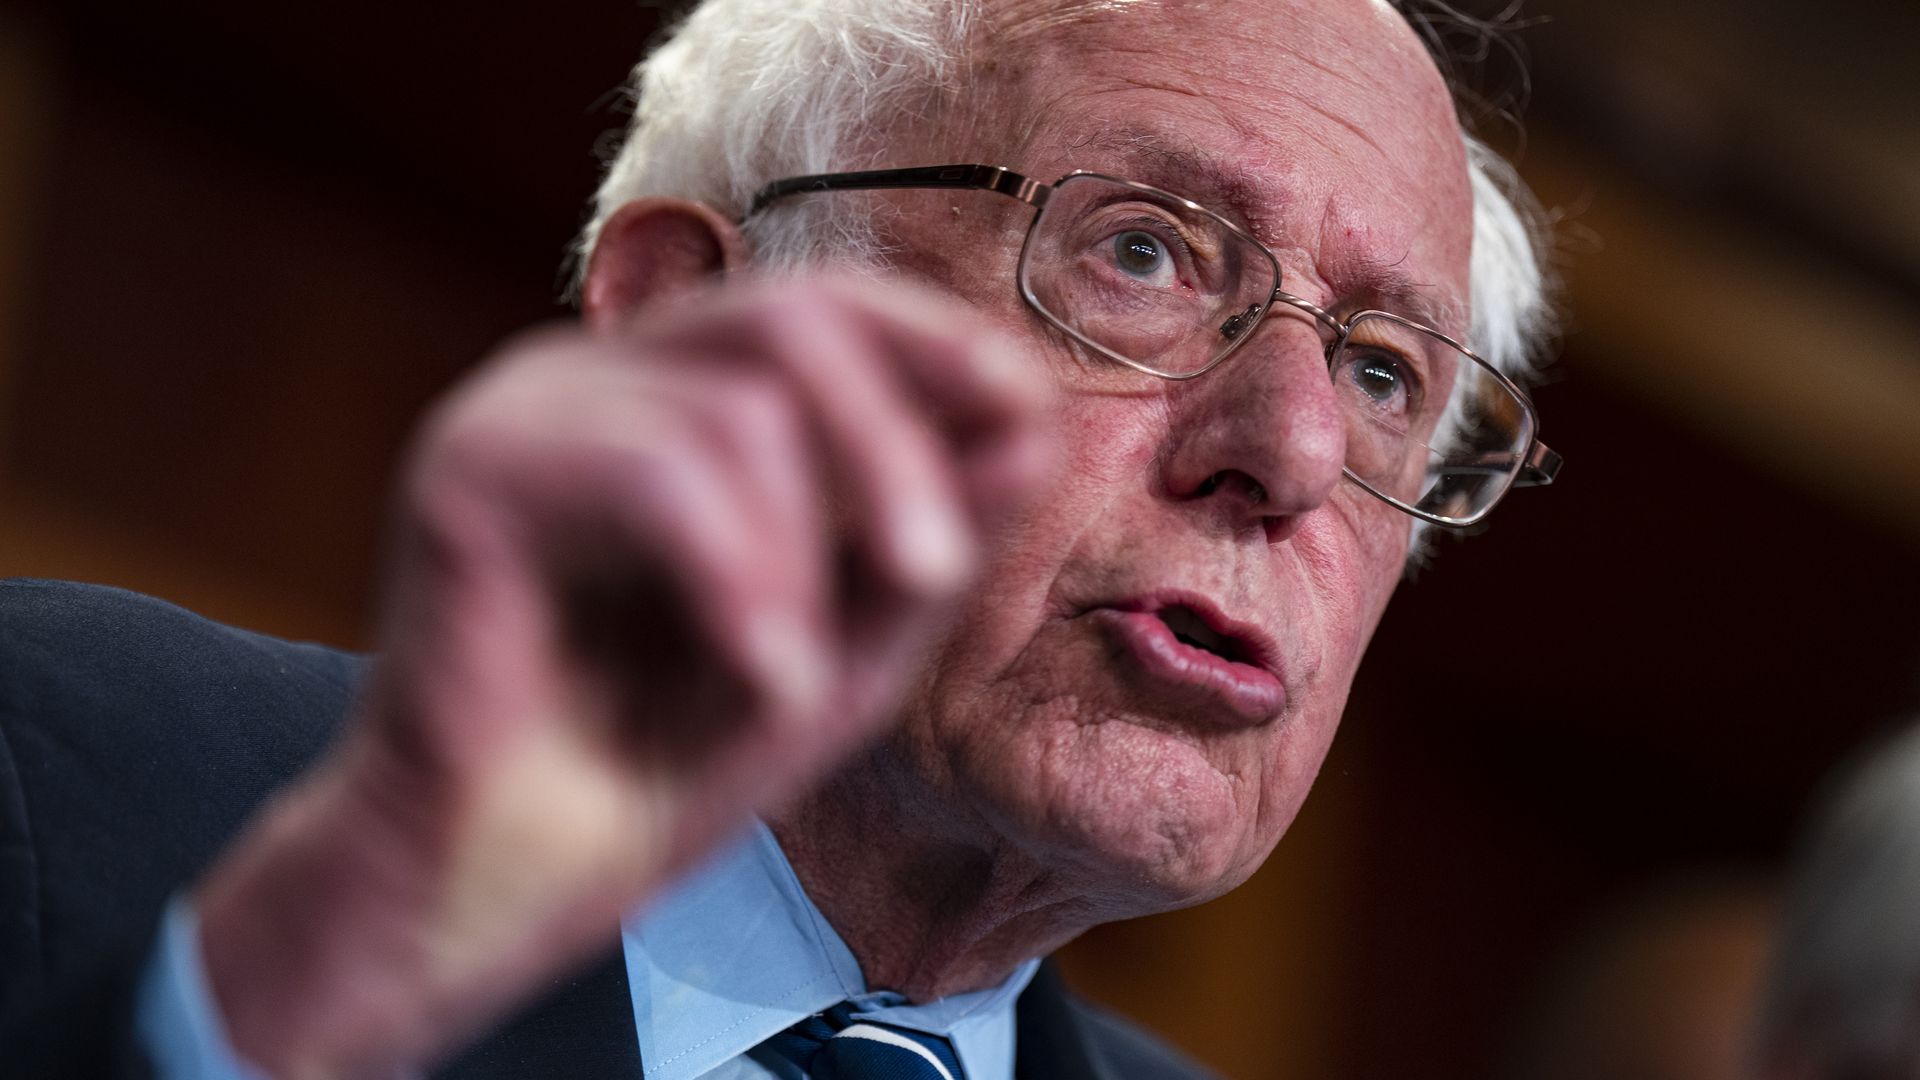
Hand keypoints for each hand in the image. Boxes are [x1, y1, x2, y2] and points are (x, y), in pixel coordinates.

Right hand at [194, 277, 1053, 1077]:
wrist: (506, 882)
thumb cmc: (663, 763)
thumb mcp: (843, 646)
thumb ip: (928, 536)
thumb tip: (1034, 421)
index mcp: (676, 396)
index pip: (828, 302)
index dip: (937, 341)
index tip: (1025, 412)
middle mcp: (597, 377)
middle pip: (792, 313)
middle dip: (893, 444)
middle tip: (935, 571)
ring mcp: (523, 410)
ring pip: (735, 403)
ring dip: (803, 557)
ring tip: (794, 677)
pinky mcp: (467, 470)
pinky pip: (657, 474)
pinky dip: (737, 582)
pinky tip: (757, 678)